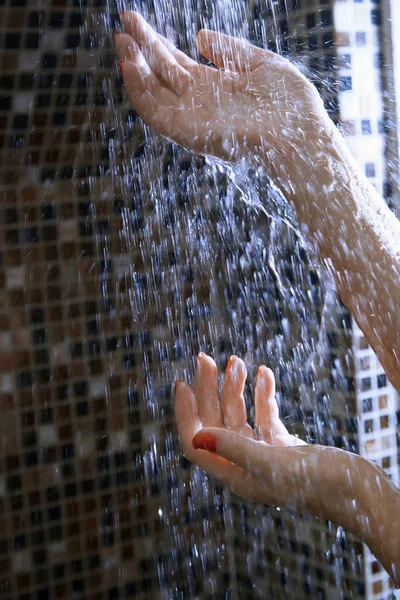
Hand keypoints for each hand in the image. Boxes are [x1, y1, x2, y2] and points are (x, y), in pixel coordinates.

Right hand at [115, 12, 334, 169]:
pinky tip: (129, 63)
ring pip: (153, 91)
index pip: (176, 64)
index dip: (157, 43)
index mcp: (214, 87)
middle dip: (141, 48)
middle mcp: (198, 103)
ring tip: (121, 37)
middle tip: (123, 21)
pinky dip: (139, 89)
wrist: (298, 134)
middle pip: (161, 74)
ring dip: (134, 65)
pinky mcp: (187, 131)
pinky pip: (155, 112)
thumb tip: (200, 35)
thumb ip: (229, 50)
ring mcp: (192, 117)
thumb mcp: (260, 63)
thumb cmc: (289, 103)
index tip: (138, 23)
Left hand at [174, 353, 305, 504]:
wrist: (360, 493)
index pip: (196, 442)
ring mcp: (264, 455)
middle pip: (215, 422)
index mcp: (235, 474)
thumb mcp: (273, 463)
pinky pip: (266, 416)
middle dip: (210, 390)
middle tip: (205, 358)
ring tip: (236, 360)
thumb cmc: (319, 483)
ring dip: (236, 387)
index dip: (185, 413)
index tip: (182, 382)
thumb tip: (197, 438)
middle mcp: (244, 465)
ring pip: (239, 416)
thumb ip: (234, 449)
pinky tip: (264, 373)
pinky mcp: (284, 447)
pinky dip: (263, 395)